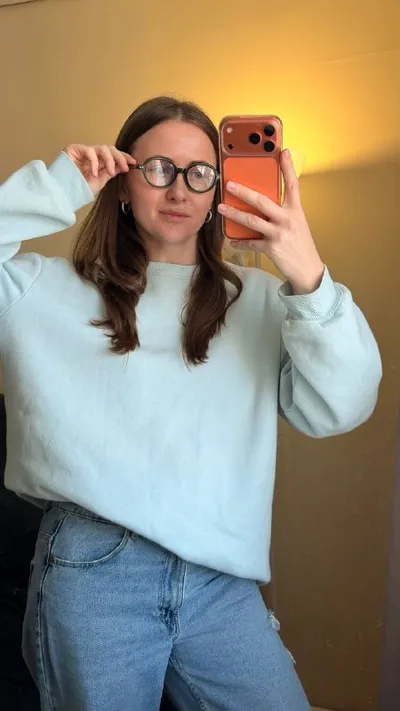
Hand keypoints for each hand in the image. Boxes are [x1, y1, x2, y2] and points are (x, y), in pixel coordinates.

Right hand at [64, 144, 135, 195]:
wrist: (64, 194)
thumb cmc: (80, 189)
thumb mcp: (100, 181)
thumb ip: (110, 172)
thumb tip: (123, 165)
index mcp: (98, 162)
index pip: (113, 155)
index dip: (123, 157)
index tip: (134, 162)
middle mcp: (92, 155)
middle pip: (110, 149)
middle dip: (120, 157)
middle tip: (125, 167)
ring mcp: (83, 151)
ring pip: (102, 148)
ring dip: (110, 160)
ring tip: (110, 172)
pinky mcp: (74, 149)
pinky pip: (89, 150)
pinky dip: (94, 161)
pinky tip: (94, 172)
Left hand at [218, 149, 324, 293]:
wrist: (308, 270)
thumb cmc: (301, 245)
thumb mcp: (297, 224)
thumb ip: (284, 212)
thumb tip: (264, 203)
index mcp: (295, 211)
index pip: (293, 185)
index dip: (288, 168)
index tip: (283, 152)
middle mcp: (287, 220)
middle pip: (263, 201)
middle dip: (244, 192)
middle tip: (230, 184)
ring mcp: (279, 234)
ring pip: (252, 221)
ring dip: (234, 214)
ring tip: (221, 208)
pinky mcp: (271, 248)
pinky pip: (251, 243)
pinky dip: (240, 243)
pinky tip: (232, 241)